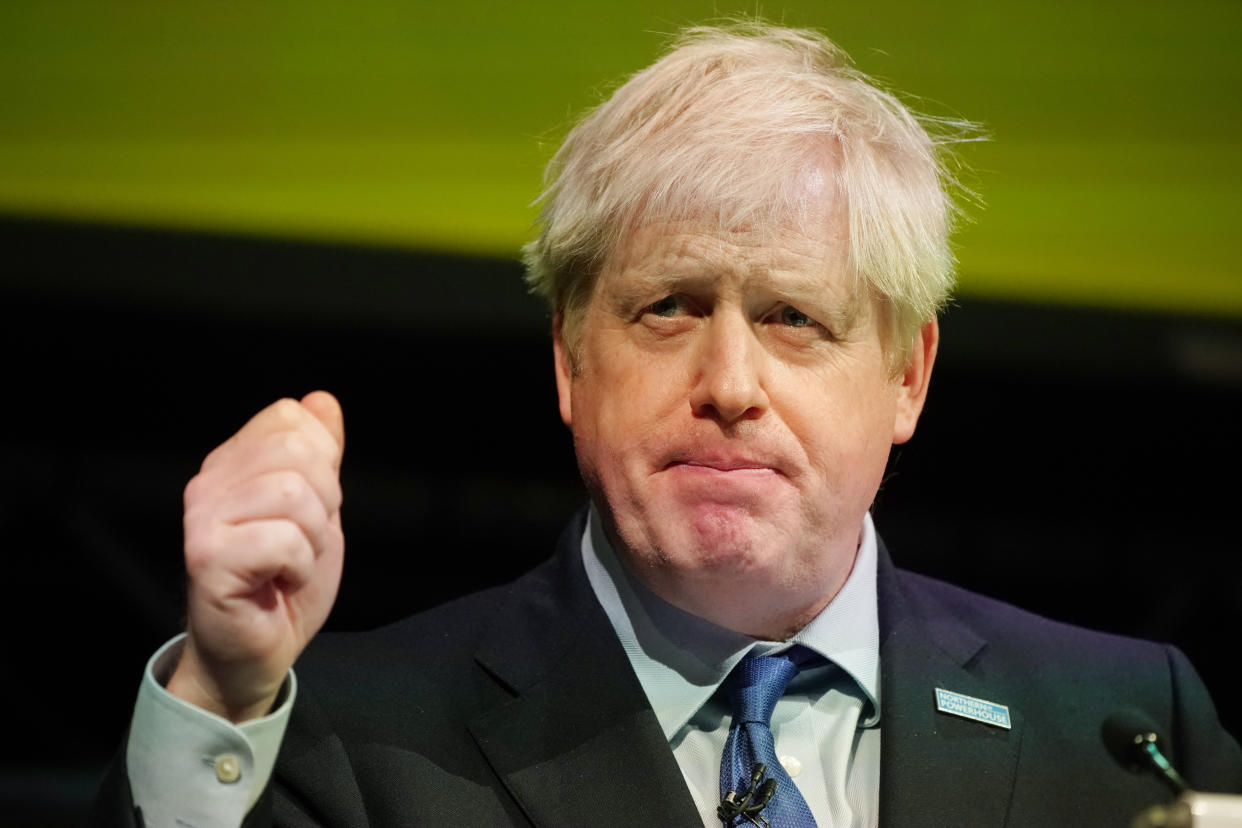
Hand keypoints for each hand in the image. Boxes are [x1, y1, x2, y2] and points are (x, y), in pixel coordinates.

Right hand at [167, 391, 344, 722]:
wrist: (257, 650)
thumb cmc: (283, 582)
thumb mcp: (318, 508)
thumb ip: (321, 454)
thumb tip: (321, 401)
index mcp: (234, 462)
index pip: (290, 417)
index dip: (322, 462)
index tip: (309, 507)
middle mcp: (210, 481)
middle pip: (297, 450)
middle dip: (323, 501)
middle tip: (303, 540)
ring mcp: (203, 517)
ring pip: (293, 493)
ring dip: (312, 538)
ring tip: (290, 562)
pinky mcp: (207, 556)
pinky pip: (283, 539)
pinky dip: (299, 566)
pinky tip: (278, 581)